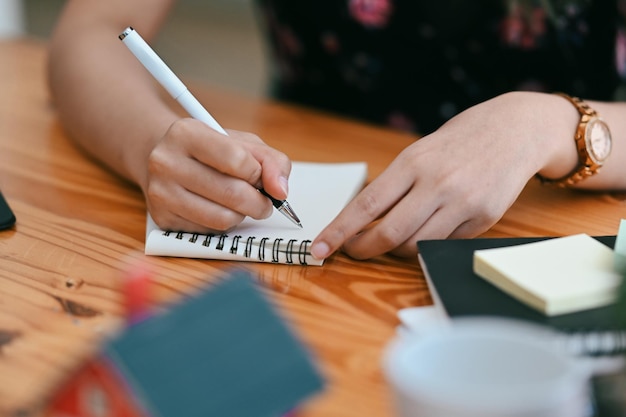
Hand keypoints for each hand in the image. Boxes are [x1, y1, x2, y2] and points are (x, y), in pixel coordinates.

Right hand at [143, 118, 291, 232]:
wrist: (165, 158)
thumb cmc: (211, 150)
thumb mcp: (243, 143)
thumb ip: (271, 161)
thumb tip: (281, 191)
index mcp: (187, 133)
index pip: (237, 160)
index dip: (258, 173)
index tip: (259, 175)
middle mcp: (166, 161)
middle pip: (232, 194)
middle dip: (259, 202)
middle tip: (263, 201)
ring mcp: (160, 192)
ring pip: (222, 218)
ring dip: (242, 215)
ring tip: (240, 204)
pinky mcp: (162, 218)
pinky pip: (209, 231)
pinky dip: (224, 224)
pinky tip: (219, 209)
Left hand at [311, 92, 577, 259]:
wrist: (516, 130)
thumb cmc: (460, 141)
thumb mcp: (420, 151)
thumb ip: (396, 184)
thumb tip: (364, 220)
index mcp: (413, 162)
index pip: (367, 204)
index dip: (340, 231)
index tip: (320, 248)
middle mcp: (437, 183)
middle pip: (389, 233)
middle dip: (363, 249)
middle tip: (353, 252)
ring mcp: (462, 203)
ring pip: (415, 245)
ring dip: (395, 250)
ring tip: (391, 238)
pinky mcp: (483, 218)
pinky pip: (443, 244)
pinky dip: (427, 243)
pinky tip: (431, 226)